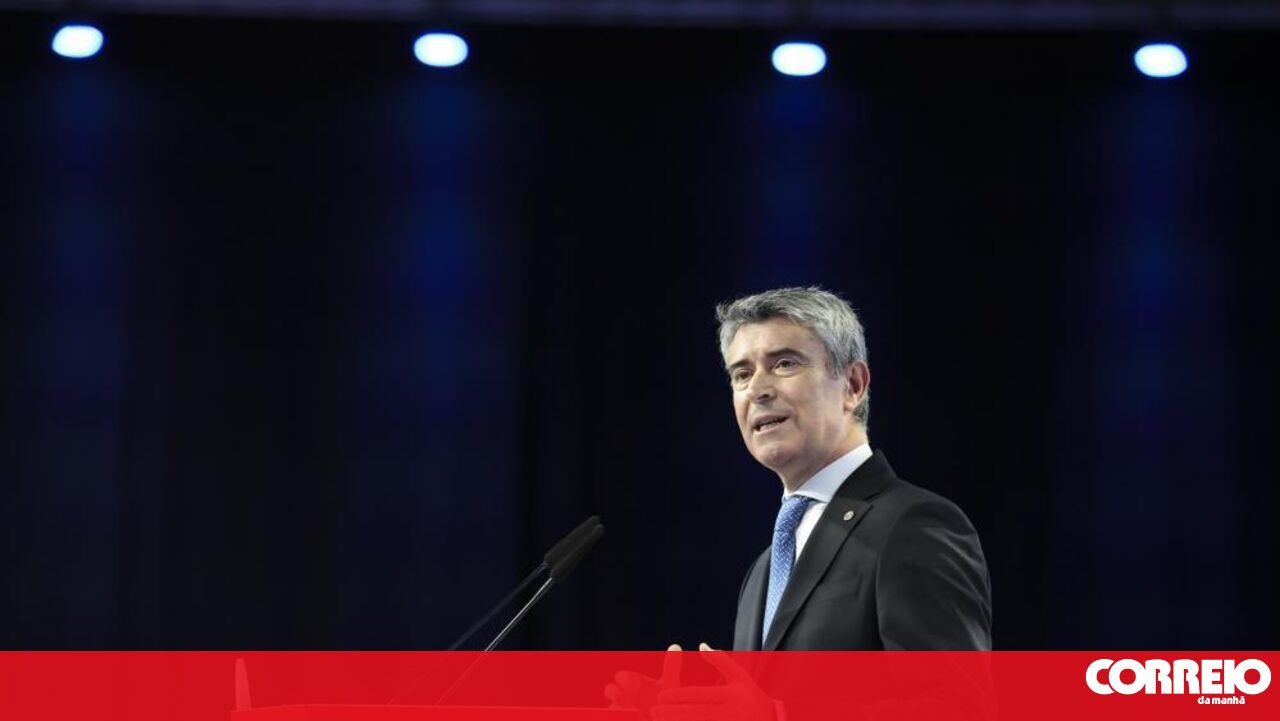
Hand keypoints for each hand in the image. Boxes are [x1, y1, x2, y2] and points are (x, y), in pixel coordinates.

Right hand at [604, 643, 683, 716]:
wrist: (665, 717)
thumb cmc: (665, 700)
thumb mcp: (669, 683)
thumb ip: (671, 666)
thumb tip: (675, 645)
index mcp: (632, 682)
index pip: (621, 676)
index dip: (626, 680)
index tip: (637, 686)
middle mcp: (623, 695)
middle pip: (610, 690)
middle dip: (615, 693)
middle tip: (629, 700)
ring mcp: (621, 710)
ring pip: (611, 708)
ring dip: (617, 709)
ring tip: (634, 713)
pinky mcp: (621, 719)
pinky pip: (614, 718)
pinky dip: (619, 718)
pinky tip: (634, 719)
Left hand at [651, 643, 776, 720]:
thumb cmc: (753, 698)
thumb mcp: (741, 677)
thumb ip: (721, 661)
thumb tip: (701, 646)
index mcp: (732, 695)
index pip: (701, 695)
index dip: (680, 696)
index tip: (662, 695)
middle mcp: (731, 713)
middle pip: (697, 713)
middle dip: (674, 713)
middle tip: (654, 710)